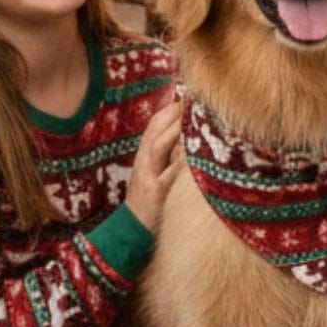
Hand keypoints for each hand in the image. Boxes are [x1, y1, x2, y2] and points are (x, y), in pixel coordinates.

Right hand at [125, 91, 182, 234]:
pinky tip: (194, 152)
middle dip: (172, 113)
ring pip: (158, 146)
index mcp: (144, 154)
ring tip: (190, 117)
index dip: (170, 109)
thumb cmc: (150, 199)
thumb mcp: (155, 172)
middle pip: (154, 129)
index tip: (188, 96)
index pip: (154, 124)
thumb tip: (189, 131)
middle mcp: (144, 161)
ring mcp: (148, 176)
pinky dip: (180, 161)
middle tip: (193, 100)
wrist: (131, 230)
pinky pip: (169, 173)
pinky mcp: (156, 192)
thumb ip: (168, 152)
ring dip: (174, 130)